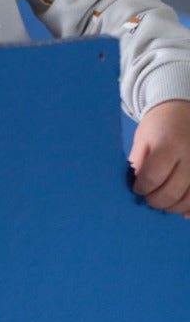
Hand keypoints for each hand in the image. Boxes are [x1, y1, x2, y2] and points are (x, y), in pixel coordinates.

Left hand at [129, 100, 189, 216]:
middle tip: (149, 200)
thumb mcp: (142, 138)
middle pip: (172, 191)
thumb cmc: (159, 125)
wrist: (182, 110)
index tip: (137, 189)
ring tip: (163, 204)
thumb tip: (136, 185)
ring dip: (174, 207)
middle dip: (156, 200)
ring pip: (189, 198)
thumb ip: (138, 161)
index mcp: (168, 145)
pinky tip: (183, 211)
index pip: (152, 177)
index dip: (142, 188)